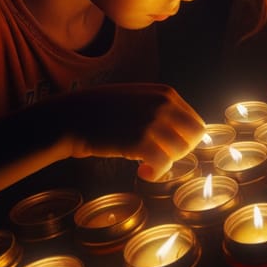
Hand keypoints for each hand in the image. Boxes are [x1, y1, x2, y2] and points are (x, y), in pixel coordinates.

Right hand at [64, 83, 205, 180]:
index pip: (195, 121)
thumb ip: (161, 108)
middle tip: (161, 157)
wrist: (71, 117)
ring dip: (166, 163)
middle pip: (194, 136)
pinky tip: (143, 173)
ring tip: (146, 165)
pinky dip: (156, 173)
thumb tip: (183, 131)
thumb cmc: (102, 111)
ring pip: (180, 151)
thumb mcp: (138, 97)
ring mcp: (153, 122)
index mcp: (166, 94)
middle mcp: (164, 105)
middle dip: (181, 151)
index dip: (185, 139)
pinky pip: (164, 164)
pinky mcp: (140, 141)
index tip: (168, 147)